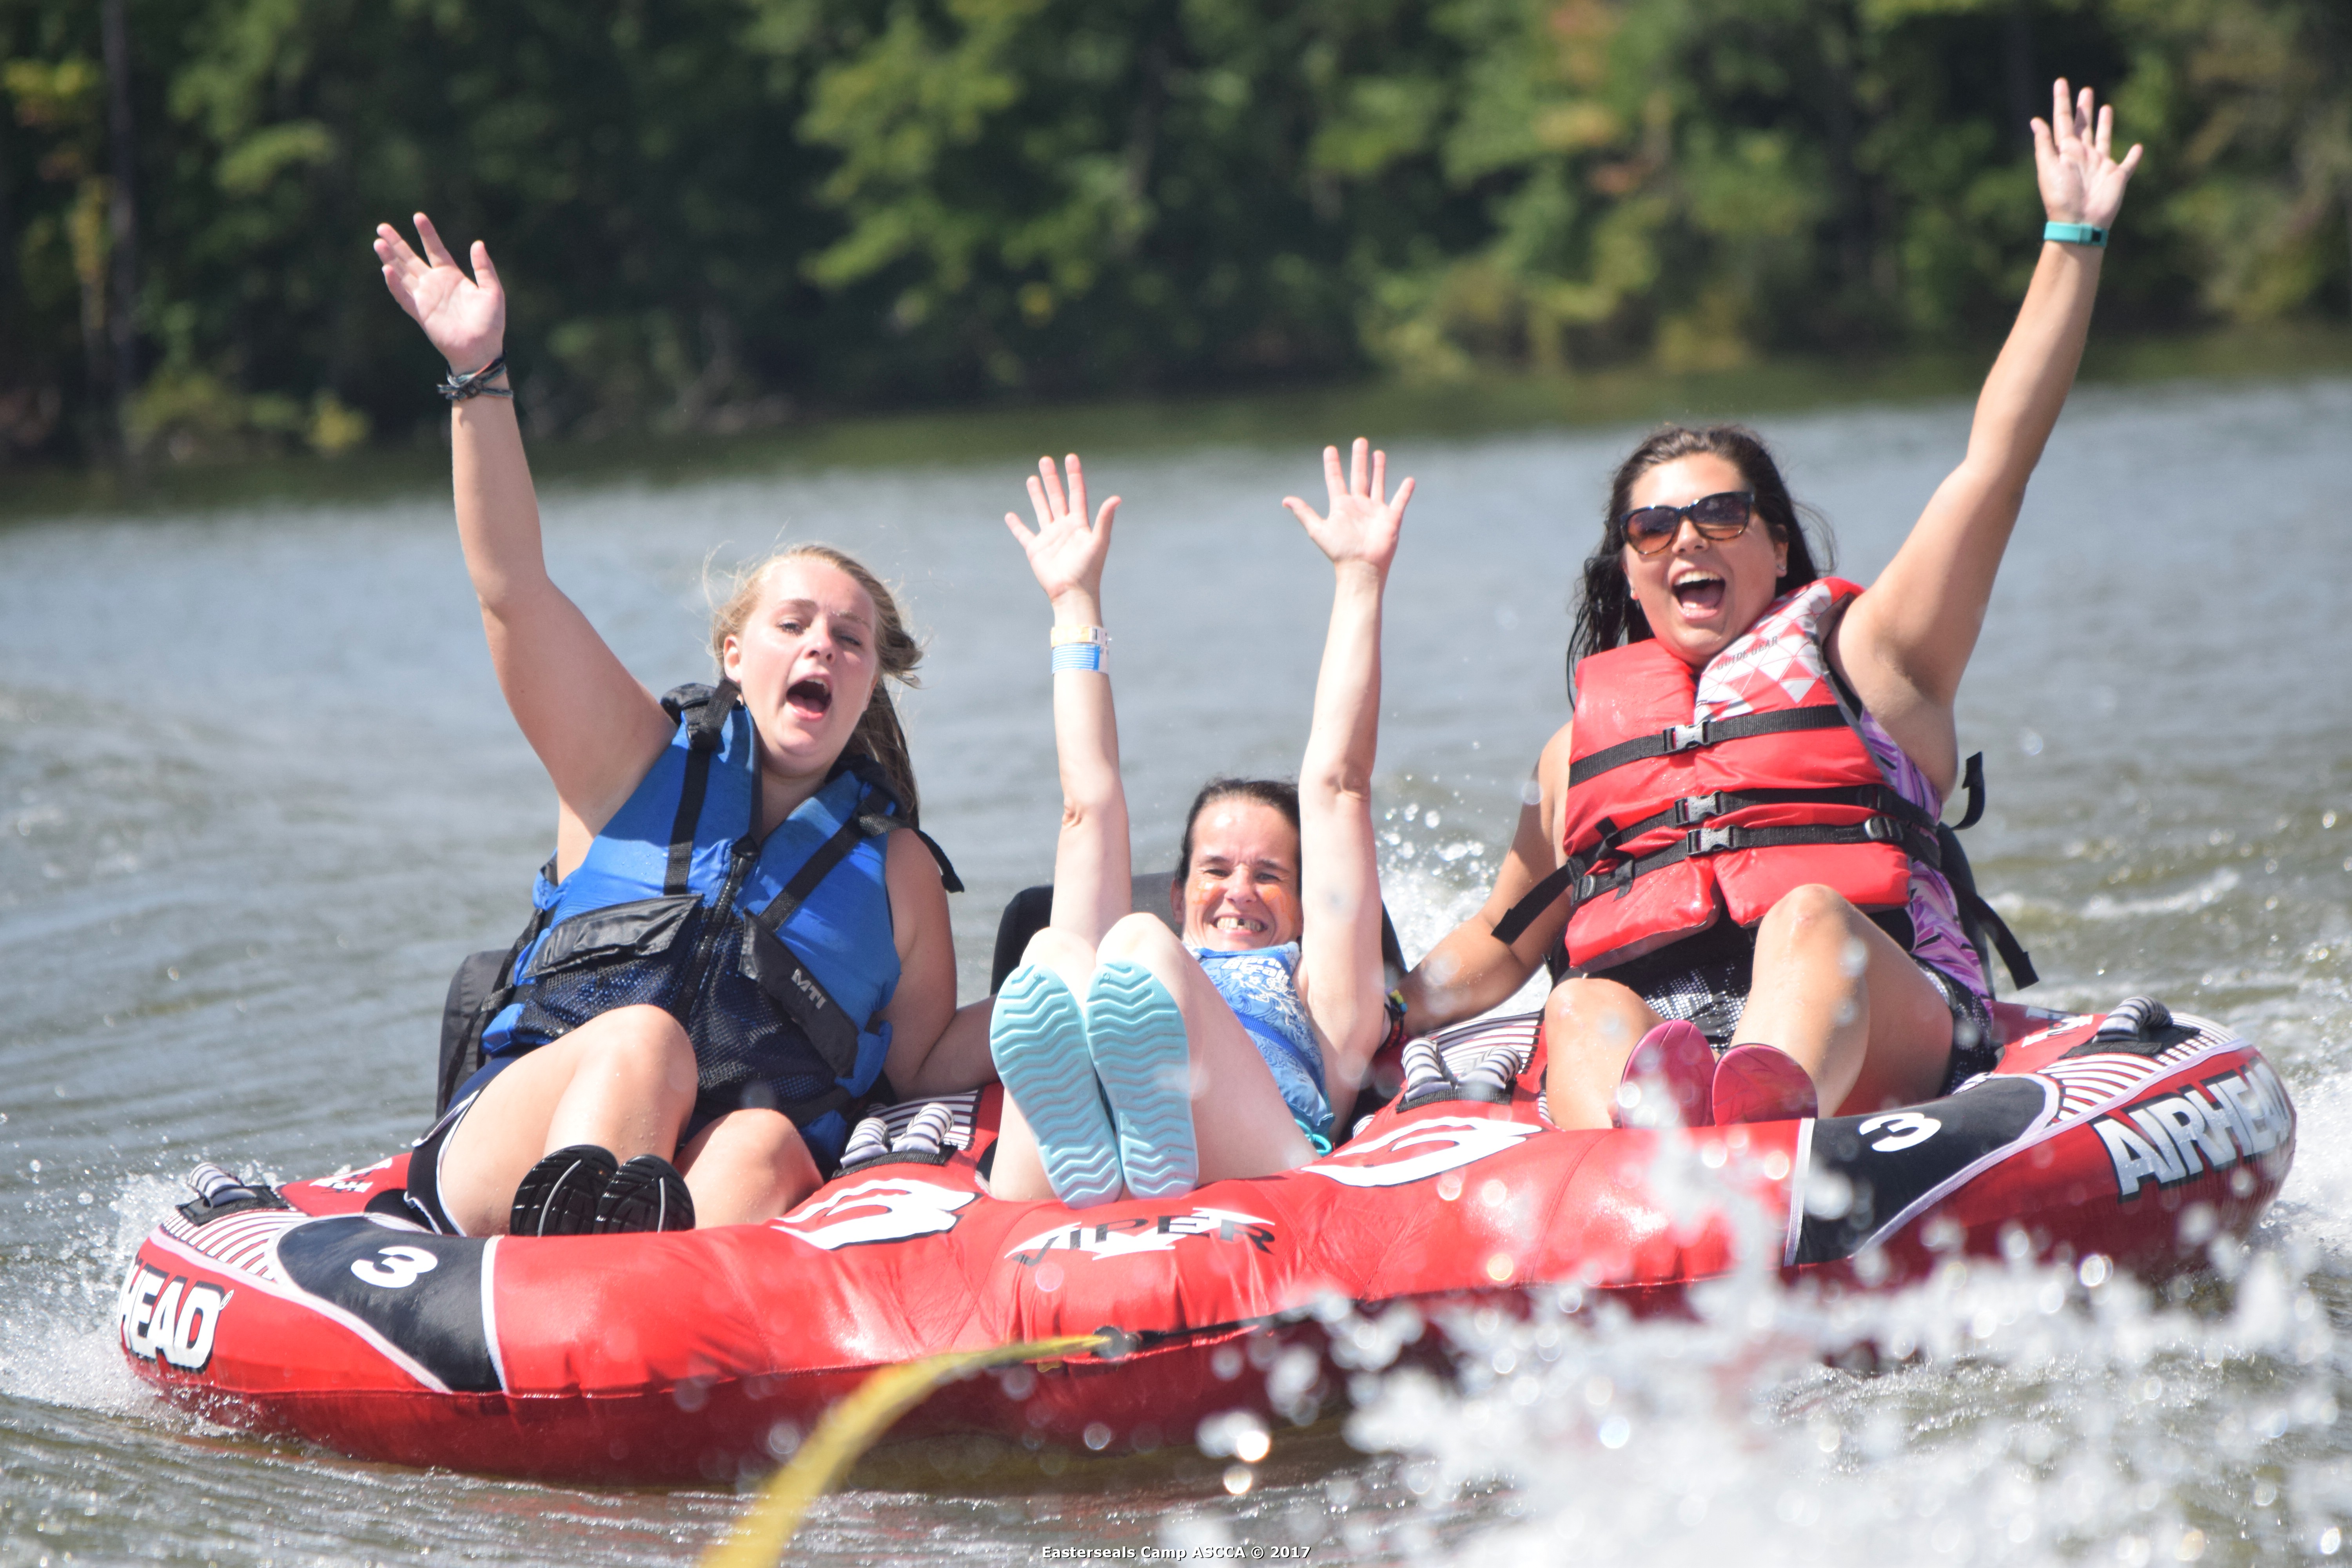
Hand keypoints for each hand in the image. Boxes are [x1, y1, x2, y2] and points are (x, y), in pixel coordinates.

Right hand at [374, 213, 505, 373]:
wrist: (481, 349)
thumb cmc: (490, 323)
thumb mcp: (492, 291)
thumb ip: (484, 268)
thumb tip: (478, 243)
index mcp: (452, 277)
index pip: (435, 250)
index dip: (427, 234)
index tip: (418, 216)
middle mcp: (435, 285)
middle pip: (411, 259)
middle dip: (397, 243)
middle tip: (382, 227)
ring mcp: (426, 298)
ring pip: (403, 274)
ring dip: (390, 259)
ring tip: (378, 242)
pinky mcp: (420, 313)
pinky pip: (403, 296)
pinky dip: (394, 284)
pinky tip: (386, 269)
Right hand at [1004, 455, 1117, 610]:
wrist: (1072, 593)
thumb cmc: (1088, 570)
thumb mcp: (1098, 542)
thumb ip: (1105, 519)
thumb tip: (1116, 498)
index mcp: (1079, 524)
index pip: (1076, 494)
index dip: (1074, 476)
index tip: (1071, 458)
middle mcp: (1064, 528)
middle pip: (1057, 497)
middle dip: (1052, 479)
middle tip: (1045, 459)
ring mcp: (1049, 538)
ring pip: (1042, 510)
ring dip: (1037, 494)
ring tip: (1032, 478)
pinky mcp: (1035, 549)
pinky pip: (1023, 534)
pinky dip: (1016, 525)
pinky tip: (1010, 515)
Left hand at [1283, 438, 1411, 574]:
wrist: (1360, 568)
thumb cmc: (1339, 551)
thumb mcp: (1318, 530)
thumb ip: (1304, 513)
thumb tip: (1285, 500)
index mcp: (1341, 506)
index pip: (1335, 480)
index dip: (1332, 465)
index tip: (1329, 449)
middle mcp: (1358, 505)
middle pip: (1358, 477)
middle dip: (1359, 459)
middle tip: (1360, 441)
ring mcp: (1375, 511)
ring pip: (1377, 484)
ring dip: (1378, 469)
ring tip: (1378, 453)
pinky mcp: (1391, 518)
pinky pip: (1399, 501)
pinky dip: (1405, 491)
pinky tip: (1409, 480)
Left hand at [2032, 79, 2141, 230]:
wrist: (2079, 223)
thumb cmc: (2061, 197)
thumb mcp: (2048, 168)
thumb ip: (2044, 144)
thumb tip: (2035, 120)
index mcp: (2066, 151)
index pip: (2063, 120)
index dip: (2062, 101)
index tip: (2061, 82)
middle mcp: (2083, 155)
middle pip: (2084, 126)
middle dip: (2084, 108)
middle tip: (2085, 90)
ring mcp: (2101, 165)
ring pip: (2104, 138)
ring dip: (2105, 123)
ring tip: (2105, 107)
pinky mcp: (2117, 177)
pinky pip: (2129, 163)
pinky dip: (2134, 156)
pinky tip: (2138, 147)